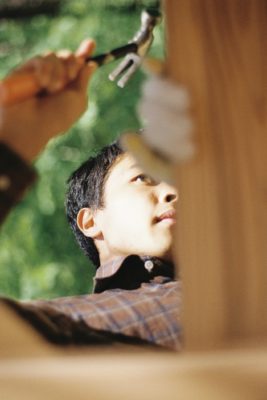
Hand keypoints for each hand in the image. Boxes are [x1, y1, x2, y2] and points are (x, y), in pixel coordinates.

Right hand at [0, 39, 96, 160]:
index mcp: (70, 87)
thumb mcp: (78, 100)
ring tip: (52, 89)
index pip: (78, 66)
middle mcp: (55, 78)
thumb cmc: (57, 117)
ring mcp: (40, 73)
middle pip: (68, 56)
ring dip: (58, 71)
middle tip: (70, 77)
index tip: (91, 42)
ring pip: (55, 56)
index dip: (85, 53)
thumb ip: (84, 80)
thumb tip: (91, 64)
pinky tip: (43, 83)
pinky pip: (41, 58)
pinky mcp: (26, 70)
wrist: (31, 125)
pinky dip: (46, 69)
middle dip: (73, 63)